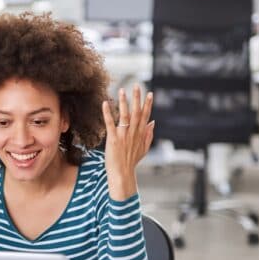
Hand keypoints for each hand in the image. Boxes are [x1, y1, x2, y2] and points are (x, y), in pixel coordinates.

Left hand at [101, 85, 154, 200]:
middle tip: (136, 85)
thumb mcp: (143, 149)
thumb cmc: (131, 162)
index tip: (149, 93)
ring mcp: (123, 136)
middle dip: (137, 98)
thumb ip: (148, 135)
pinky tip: (105, 103)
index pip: (145, 116)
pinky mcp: (113, 139)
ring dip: (124, 102)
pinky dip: (108, 113)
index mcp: (140, 135)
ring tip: (122, 90)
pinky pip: (110, 124)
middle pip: (136, 112)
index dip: (147, 104)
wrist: (122, 174)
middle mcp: (133, 133)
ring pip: (125, 116)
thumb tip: (153, 122)